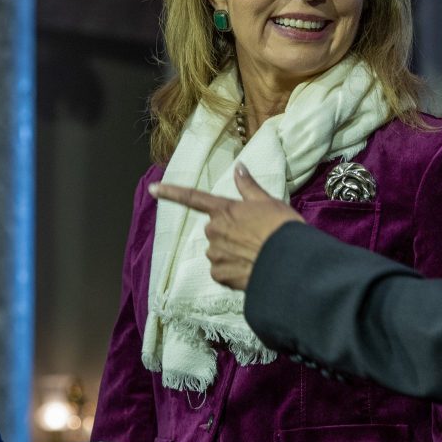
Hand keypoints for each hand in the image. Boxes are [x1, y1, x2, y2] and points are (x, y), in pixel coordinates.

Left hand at [150, 165, 303, 290]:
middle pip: (214, 229)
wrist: (289, 263)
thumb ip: (248, 186)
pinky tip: (250, 269)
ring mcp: (214, 253)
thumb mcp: (267, 202)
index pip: (192, 198)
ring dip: (231, 253)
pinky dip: (232, 271)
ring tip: (255, 255)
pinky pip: (221, 271)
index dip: (171, 192)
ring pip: (218, 251)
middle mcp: (213, 230)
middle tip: (254, 237)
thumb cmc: (281, 229)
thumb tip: (239, 166)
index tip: (153, 189)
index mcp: (224, 209)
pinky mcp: (219, 275)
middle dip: (228, 233)